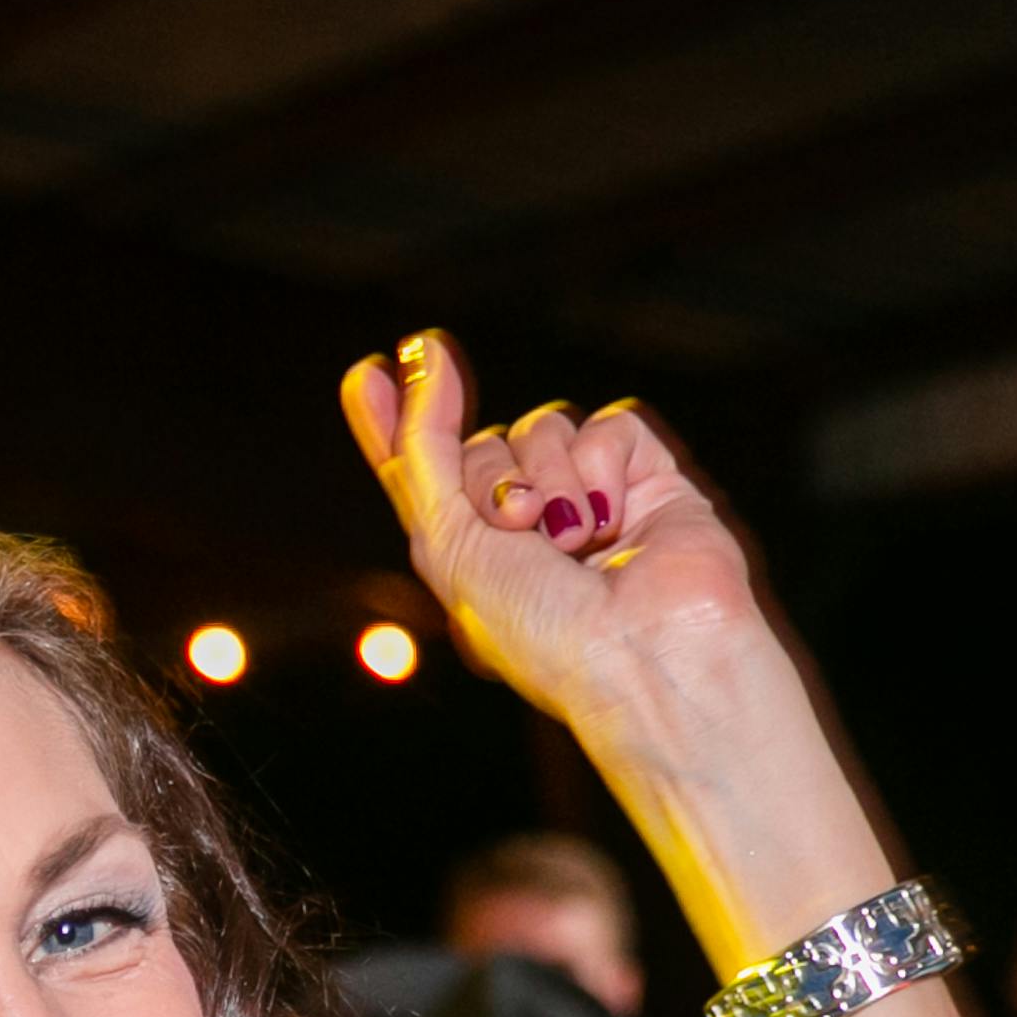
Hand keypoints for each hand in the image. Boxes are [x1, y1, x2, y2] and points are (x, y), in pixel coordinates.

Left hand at [339, 333, 792, 760]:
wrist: (643, 656)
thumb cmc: (542, 630)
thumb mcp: (450, 544)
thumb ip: (422, 453)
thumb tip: (417, 360)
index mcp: (472, 555)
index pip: (424, 471)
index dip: (395, 420)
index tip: (368, 371)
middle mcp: (527, 525)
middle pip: (483, 441)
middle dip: (491, 478)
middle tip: (518, 527)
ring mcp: (587, 499)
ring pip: (545, 427)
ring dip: (548, 478)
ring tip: (571, 541)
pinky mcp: (648, 479)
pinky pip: (610, 425)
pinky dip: (603, 467)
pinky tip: (614, 522)